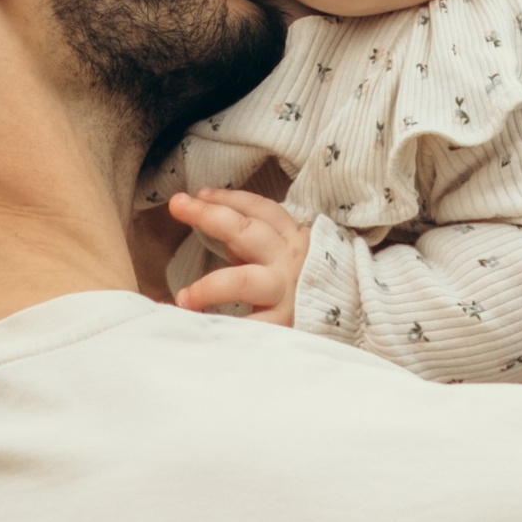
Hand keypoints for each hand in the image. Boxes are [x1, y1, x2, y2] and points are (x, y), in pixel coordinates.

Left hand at [166, 187, 309, 321]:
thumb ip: (250, 239)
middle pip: (246, 232)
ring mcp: (285, 292)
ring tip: (183, 297)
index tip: (198, 194)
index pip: (259, 209)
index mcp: (290, 239)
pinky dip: (221, 327)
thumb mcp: (280, 254)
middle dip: (209, 216)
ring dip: (208, 286)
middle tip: (178, 205)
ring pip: (242, 281)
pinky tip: (198, 326)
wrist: (343, 318)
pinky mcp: (282, 324)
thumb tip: (205, 211)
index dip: (227, 198)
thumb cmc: (298, 285)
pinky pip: (248, 326)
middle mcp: (288, 260)